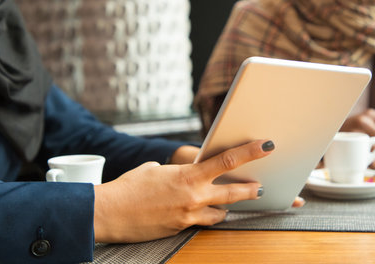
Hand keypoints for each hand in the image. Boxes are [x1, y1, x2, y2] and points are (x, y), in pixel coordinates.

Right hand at [93, 140, 274, 242]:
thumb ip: (175, 171)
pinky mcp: (181, 228)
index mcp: (188, 174)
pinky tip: (209, 212)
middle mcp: (193, 195)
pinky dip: (209, 216)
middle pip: (233, 191)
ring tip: (235, 201)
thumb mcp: (154, 170)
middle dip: (251, 189)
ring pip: (221, 211)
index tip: (265, 146)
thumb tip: (182, 174)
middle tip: (262, 186)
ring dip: (229, 205)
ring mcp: (188, 215)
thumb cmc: (128, 187)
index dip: (250, 153)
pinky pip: (203, 222)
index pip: (227, 160)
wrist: (109, 213)